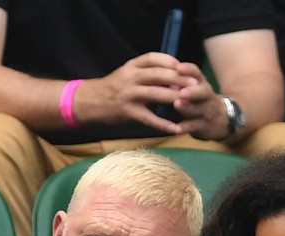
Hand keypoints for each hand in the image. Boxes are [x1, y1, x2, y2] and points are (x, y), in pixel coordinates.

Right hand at [73, 52, 199, 132]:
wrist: (89, 102)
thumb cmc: (112, 88)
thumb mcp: (127, 74)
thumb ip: (146, 73)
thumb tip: (171, 75)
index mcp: (131, 66)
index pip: (153, 58)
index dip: (170, 62)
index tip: (184, 67)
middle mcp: (130, 77)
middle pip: (158, 75)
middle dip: (179, 79)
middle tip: (196, 85)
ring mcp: (128, 94)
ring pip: (155, 94)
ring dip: (174, 98)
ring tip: (190, 103)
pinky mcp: (127, 112)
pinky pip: (149, 118)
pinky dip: (163, 124)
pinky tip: (176, 129)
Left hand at [169, 61, 230, 140]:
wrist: (223, 120)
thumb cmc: (201, 101)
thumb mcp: (195, 88)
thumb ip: (179, 81)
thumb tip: (160, 74)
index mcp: (201, 84)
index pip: (196, 73)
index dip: (188, 70)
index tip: (178, 68)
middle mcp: (207, 96)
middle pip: (203, 91)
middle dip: (192, 91)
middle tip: (181, 91)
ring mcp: (206, 112)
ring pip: (199, 110)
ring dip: (187, 107)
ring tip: (177, 104)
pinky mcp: (204, 126)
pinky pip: (195, 127)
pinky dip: (185, 128)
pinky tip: (176, 129)